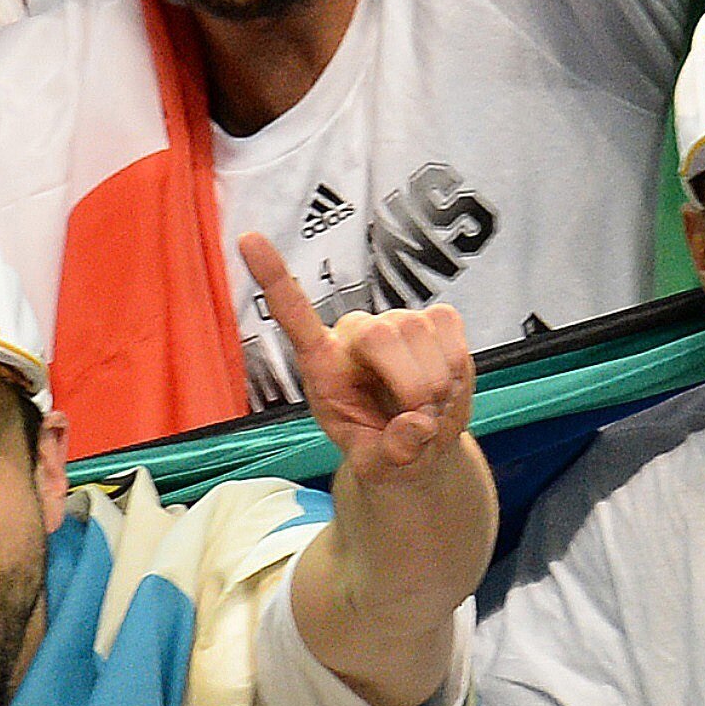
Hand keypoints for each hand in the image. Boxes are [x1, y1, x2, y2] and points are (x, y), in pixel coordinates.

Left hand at [238, 233, 473, 484]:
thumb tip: (415, 426)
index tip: (247, 237)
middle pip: (383, 334)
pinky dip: (456, 367)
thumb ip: (392, 454)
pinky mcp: (435, 318)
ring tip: (427, 410)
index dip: (273, 276)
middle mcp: (355, 333)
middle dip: (411, 385)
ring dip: (436, 384)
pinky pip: (450, 328)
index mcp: (322, 364)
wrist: (419, 446)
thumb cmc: (383, 450)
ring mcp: (396, 320)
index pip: (292, 314)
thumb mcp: (378, 468)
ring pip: (421, 332)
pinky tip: (446, 387)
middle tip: (417, 420)